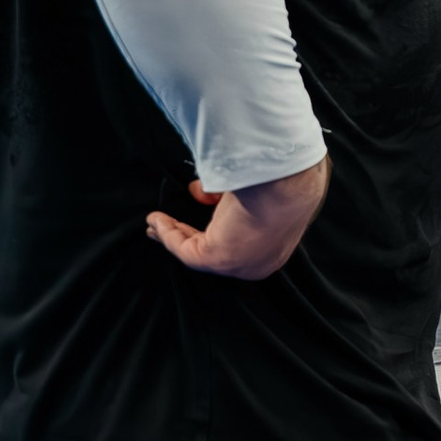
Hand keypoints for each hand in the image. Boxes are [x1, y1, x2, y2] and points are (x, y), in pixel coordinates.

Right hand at [145, 158, 327, 278]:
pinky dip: (168, 234)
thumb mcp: (252, 186)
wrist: (286, 179)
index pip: (236, 240)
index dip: (211, 225)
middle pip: (214, 249)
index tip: (193, 208)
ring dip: (172, 234)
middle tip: (165, 223)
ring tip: (154, 221)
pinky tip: (156, 219)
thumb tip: (201, 191)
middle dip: (186, 235)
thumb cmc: (280, 175)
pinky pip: (185, 250)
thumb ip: (225, 194)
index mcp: (275, 245)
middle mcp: (259, 261)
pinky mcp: (220, 259)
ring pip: (197, 251)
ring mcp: (240, 265)